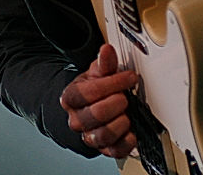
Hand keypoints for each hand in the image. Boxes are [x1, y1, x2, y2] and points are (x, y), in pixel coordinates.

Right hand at [60, 43, 138, 157]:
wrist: (92, 108)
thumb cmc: (94, 91)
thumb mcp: (97, 74)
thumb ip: (104, 63)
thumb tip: (107, 50)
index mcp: (71, 98)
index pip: (89, 92)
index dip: (113, 83)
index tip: (129, 77)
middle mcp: (77, 120)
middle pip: (97, 114)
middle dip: (117, 102)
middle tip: (125, 97)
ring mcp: (89, 136)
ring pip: (104, 134)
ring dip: (121, 122)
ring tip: (127, 113)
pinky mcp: (104, 150)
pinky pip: (116, 150)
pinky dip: (128, 140)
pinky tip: (131, 130)